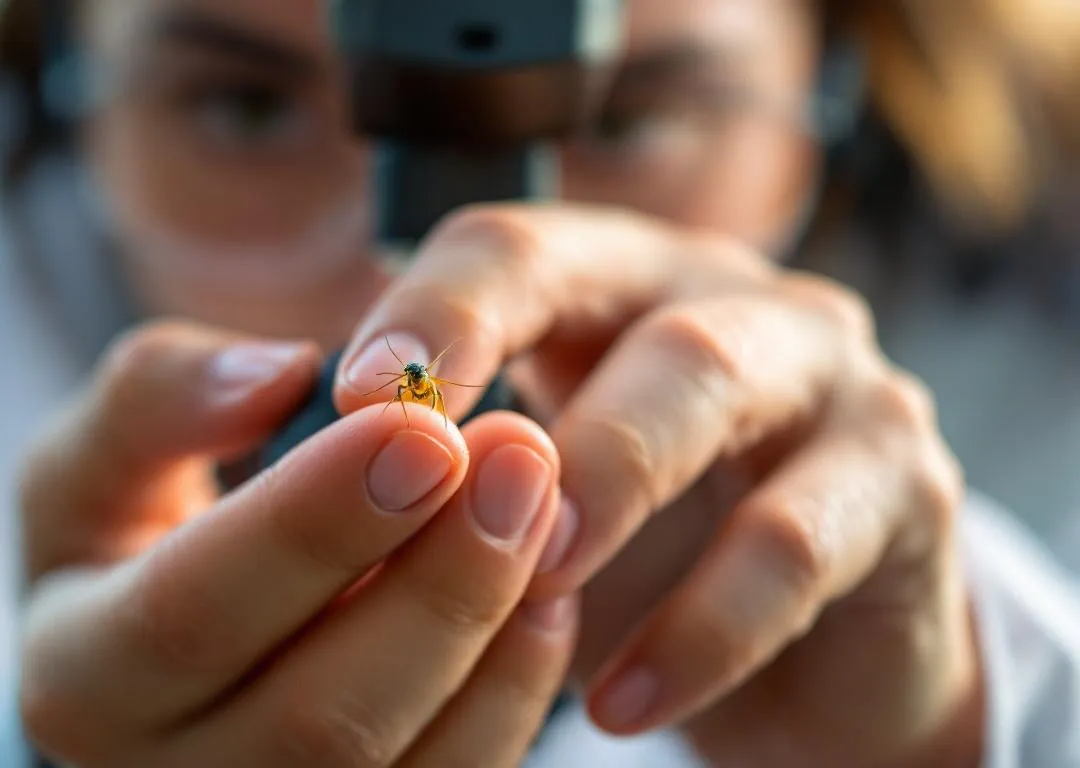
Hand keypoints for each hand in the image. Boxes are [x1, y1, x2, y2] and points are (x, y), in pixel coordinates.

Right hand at [19, 322, 576, 766]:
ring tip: (541, 500)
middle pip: (316, 721)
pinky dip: (515, 692)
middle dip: (435, 583)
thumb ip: (155, 397)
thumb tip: (274, 376)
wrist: (164, 651)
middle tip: (519, 453)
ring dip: (493, 630)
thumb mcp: (97, 454)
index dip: (310, 522)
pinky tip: (544, 590)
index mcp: (77, 678)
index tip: (420, 424)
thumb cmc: (134, 536)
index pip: (187, 615)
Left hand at [334, 204, 983, 767]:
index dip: (437, 311)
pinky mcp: (901, 488)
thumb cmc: (640, 544)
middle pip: (636, 307)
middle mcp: (731, 303)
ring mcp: (830, 383)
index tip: (357, 395)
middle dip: (540, 404)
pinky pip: (796, 545)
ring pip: (720, 390)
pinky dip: (703, 628)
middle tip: (456, 499)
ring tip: (540, 586)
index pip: (518, 249)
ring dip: (616, 484)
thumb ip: (444, 461)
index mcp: (618, 282)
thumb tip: (306, 466)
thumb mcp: (534, 486)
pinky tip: (623, 701)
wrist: (809, 641)